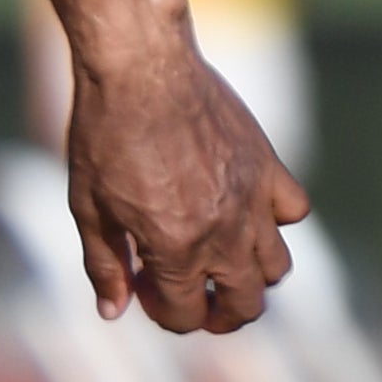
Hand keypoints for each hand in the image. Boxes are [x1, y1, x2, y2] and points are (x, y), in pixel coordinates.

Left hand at [66, 34, 305, 333]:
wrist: (140, 66)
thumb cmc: (102, 134)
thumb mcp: (87, 206)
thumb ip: (104, 265)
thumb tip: (114, 312)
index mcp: (176, 250)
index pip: (185, 316)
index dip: (161, 312)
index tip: (142, 286)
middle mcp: (224, 234)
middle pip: (244, 306)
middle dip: (216, 313)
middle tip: (190, 292)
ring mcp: (253, 201)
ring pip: (277, 269)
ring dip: (250, 276)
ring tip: (218, 258)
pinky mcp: (269, 166)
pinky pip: (294, 212)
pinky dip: (276, 220)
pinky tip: (244, 207)